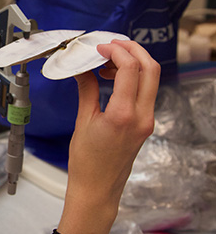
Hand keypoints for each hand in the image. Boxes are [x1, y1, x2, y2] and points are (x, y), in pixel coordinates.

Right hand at [67, 40, 159, 211]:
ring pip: (151, 79)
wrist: (97, 188)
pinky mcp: (145, 124)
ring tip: (108, 61)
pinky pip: (145, 92)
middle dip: (133, 50)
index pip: (130, 69)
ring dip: (134, 63)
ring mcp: (147, 120)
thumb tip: (82, 68)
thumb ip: (87, 90)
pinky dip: (133, 78)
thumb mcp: (83, 121)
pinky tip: (113, 77)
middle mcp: (142, 116)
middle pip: (150, 69)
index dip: (116, 52)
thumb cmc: (87, 162)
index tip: (100, 48)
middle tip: (112, 44)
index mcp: (123, 115)